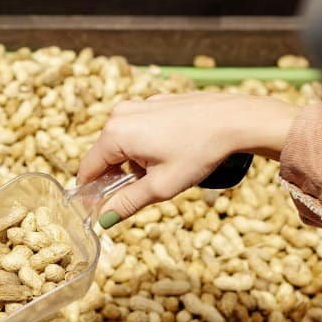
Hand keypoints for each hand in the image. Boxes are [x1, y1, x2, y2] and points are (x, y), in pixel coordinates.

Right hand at [78, 93, 298, 225]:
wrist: (235, 120)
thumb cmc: (199, 152)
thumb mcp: (160, 187)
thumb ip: (127, 203)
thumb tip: (104, 218)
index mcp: (115, 134)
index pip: (87, 169)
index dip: (92, 192)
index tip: (102, 209)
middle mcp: (120, 114)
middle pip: (104, 155)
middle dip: (117, 176)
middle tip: (144, 191)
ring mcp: (137, 105)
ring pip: (122, 143)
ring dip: (133, 162)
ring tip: (163, 170)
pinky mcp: (153, 103)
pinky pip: (138, 129)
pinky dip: (146, 146)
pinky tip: (172, 153)